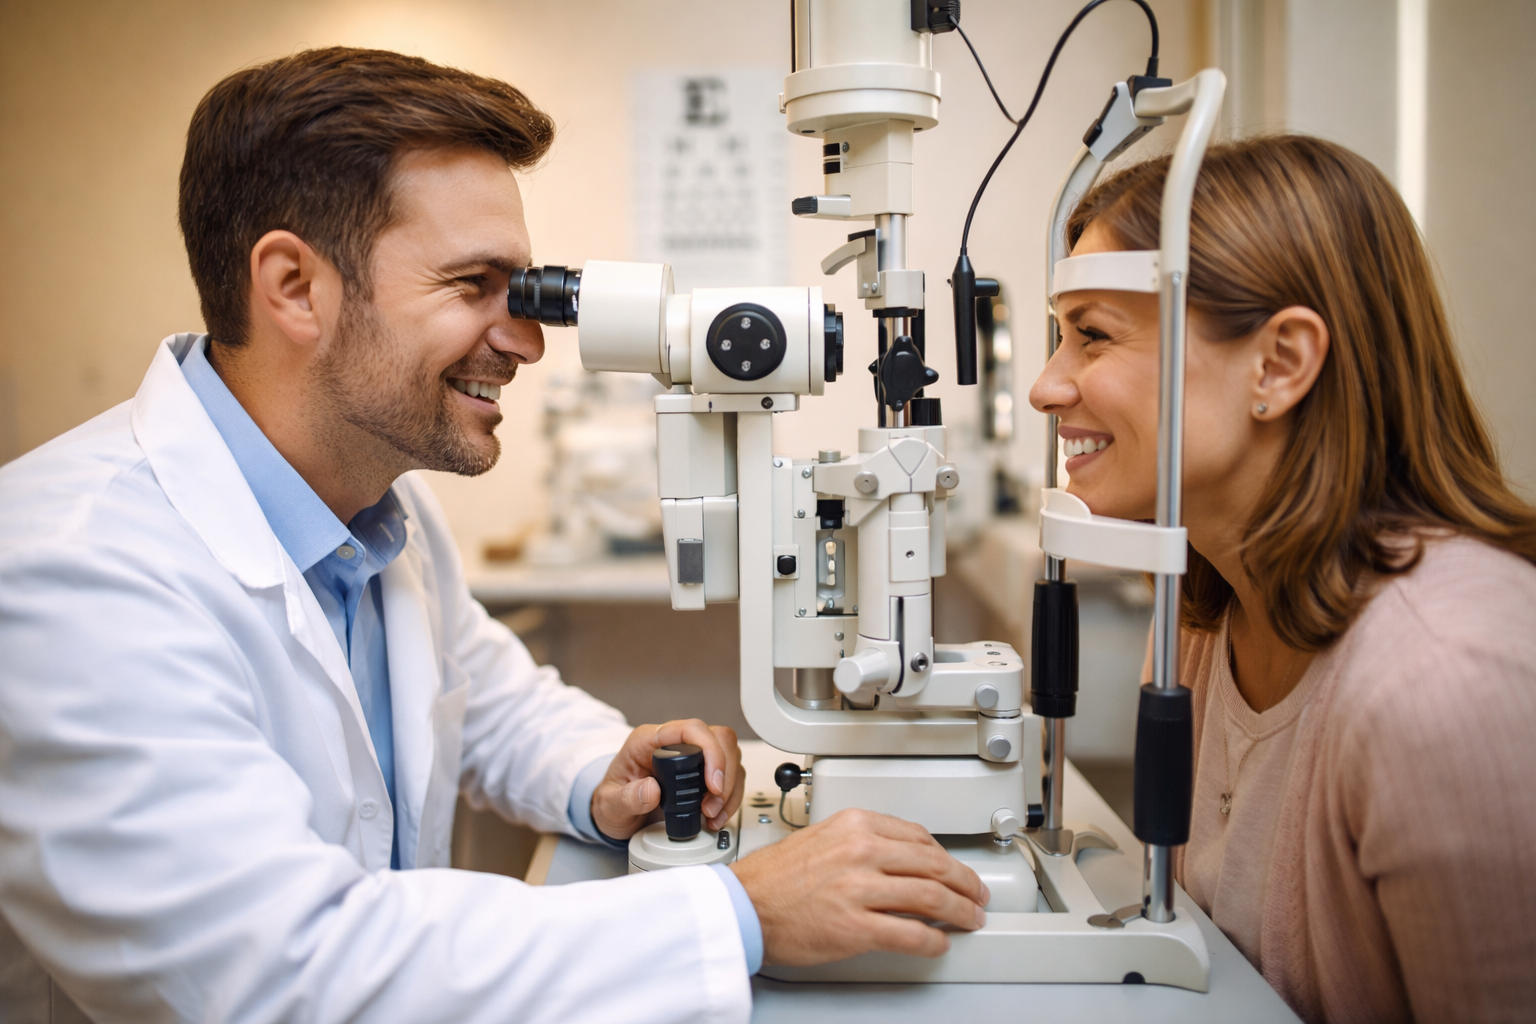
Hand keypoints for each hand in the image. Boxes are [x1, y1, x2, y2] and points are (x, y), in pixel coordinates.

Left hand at [591, 719, 742, 840]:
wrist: (613, 814)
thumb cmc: (611, 803)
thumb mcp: (609, 805)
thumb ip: (626, 798)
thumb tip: (651, 790)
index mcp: (648, 740)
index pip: (690, 729)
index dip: (709, 751)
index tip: (713, 783)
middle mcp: (673, 743)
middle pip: (718, 738)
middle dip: (724, 773)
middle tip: (713, 803)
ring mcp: (690, 756)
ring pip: (729, 755)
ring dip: (730, 787)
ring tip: (713, 813)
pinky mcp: (701, 772)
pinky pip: (729, 775)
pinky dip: (729, 797)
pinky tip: (717, 814)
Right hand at [730, 808, 988, 965]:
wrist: (743, 906)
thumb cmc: (775, 877)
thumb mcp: (824, 838)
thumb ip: (865, 843)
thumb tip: (907, 860)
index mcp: (855, 824)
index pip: (920, 837)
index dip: (948, 857)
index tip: (957, 869)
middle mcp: (861, 851)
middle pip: (934, 866)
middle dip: (966, 884)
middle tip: (977, 895)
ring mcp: (860, 889)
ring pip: (932, 898)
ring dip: (960, 912)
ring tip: (969, 920)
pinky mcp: (856, 927)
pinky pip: (912, 935)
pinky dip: (933, 942)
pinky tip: (939, 944)